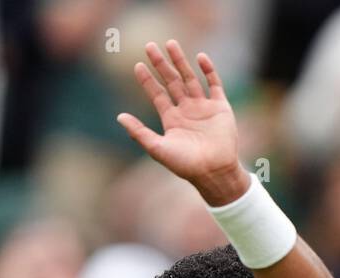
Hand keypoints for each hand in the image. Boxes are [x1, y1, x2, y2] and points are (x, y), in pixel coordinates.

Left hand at [117, 40, 248, 205]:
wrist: (214, 171)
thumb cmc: (185, 165)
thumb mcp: (157, 148)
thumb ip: (139, 132)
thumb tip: (119, 117)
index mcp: (172, 119)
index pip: (157, 94)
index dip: (147, 80)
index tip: (138, 65)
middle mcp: (187, 110)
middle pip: (172, 81)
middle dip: (161, 64)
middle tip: (150, 46)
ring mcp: (204, 107)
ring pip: (190, 78)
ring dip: (181, 61)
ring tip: (171, 44)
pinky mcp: (221, 107)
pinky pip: (214, 84)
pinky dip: (208, 70)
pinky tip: (200, 57)